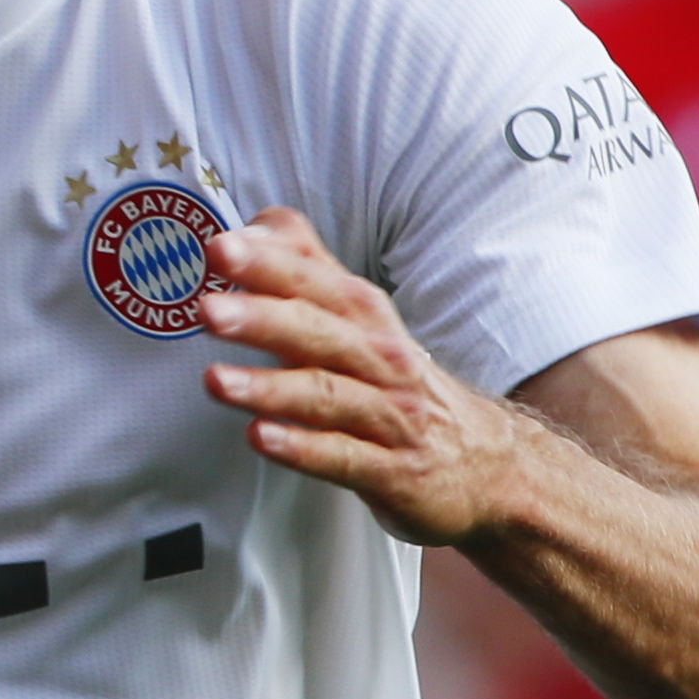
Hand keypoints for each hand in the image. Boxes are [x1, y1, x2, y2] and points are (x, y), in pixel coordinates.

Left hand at [196, 208, 538, 547]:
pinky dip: (303, 448)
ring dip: (270, 387)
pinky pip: (344, 457)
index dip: (269, 262)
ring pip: (328, 394)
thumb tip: (253, 226)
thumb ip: (308, 271)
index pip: (316, 280)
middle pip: (319, 330)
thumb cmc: (402, 386)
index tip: (219, 248)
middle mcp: (381, 359)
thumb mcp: (364, 321)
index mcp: (366, 317)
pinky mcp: (393, 471)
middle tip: (208, 309)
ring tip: (215, 381)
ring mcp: (390, 416)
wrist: (490, 464)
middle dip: (262, 317)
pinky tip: (261, 439)